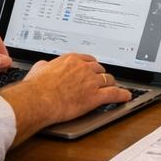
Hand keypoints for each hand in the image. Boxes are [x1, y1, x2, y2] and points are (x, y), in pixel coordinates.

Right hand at [10, 52, 130, 125]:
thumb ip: (46, 65)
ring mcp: (90, 82)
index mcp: (71, 60)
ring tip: (111, 88)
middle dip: (101, 75)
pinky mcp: (94, 96)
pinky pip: (113, 94)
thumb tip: (45, 65)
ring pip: (107, 80)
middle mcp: (83, 68)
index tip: (93, 70)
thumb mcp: (39, 68)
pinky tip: (125, 97)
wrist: (37, 100)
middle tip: (101, 81)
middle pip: (99, 69)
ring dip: (110, 84)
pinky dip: (121, 95)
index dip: (92, 67)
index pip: (89, 60)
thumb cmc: (35, 87)